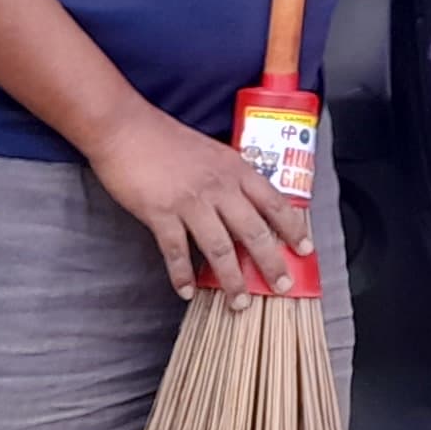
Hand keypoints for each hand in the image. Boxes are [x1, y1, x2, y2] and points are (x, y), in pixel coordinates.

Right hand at [86, 102, 309, 293]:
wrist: (125, 127)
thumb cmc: (165, 138)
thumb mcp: (211, 152)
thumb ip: (229, 177)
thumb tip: (244, 205)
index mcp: (234, 169)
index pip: (274, 202)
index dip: (292, 228)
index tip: (305, 248)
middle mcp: (219, 187)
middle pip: (253, 231)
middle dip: (271, 263)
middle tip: (281, 286)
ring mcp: (190, 201)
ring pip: (220, 248)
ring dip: (232, 279)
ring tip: (239, 302)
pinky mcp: (160, 213)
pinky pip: (176, 251)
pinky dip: (182, 275)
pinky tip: (186, 292)